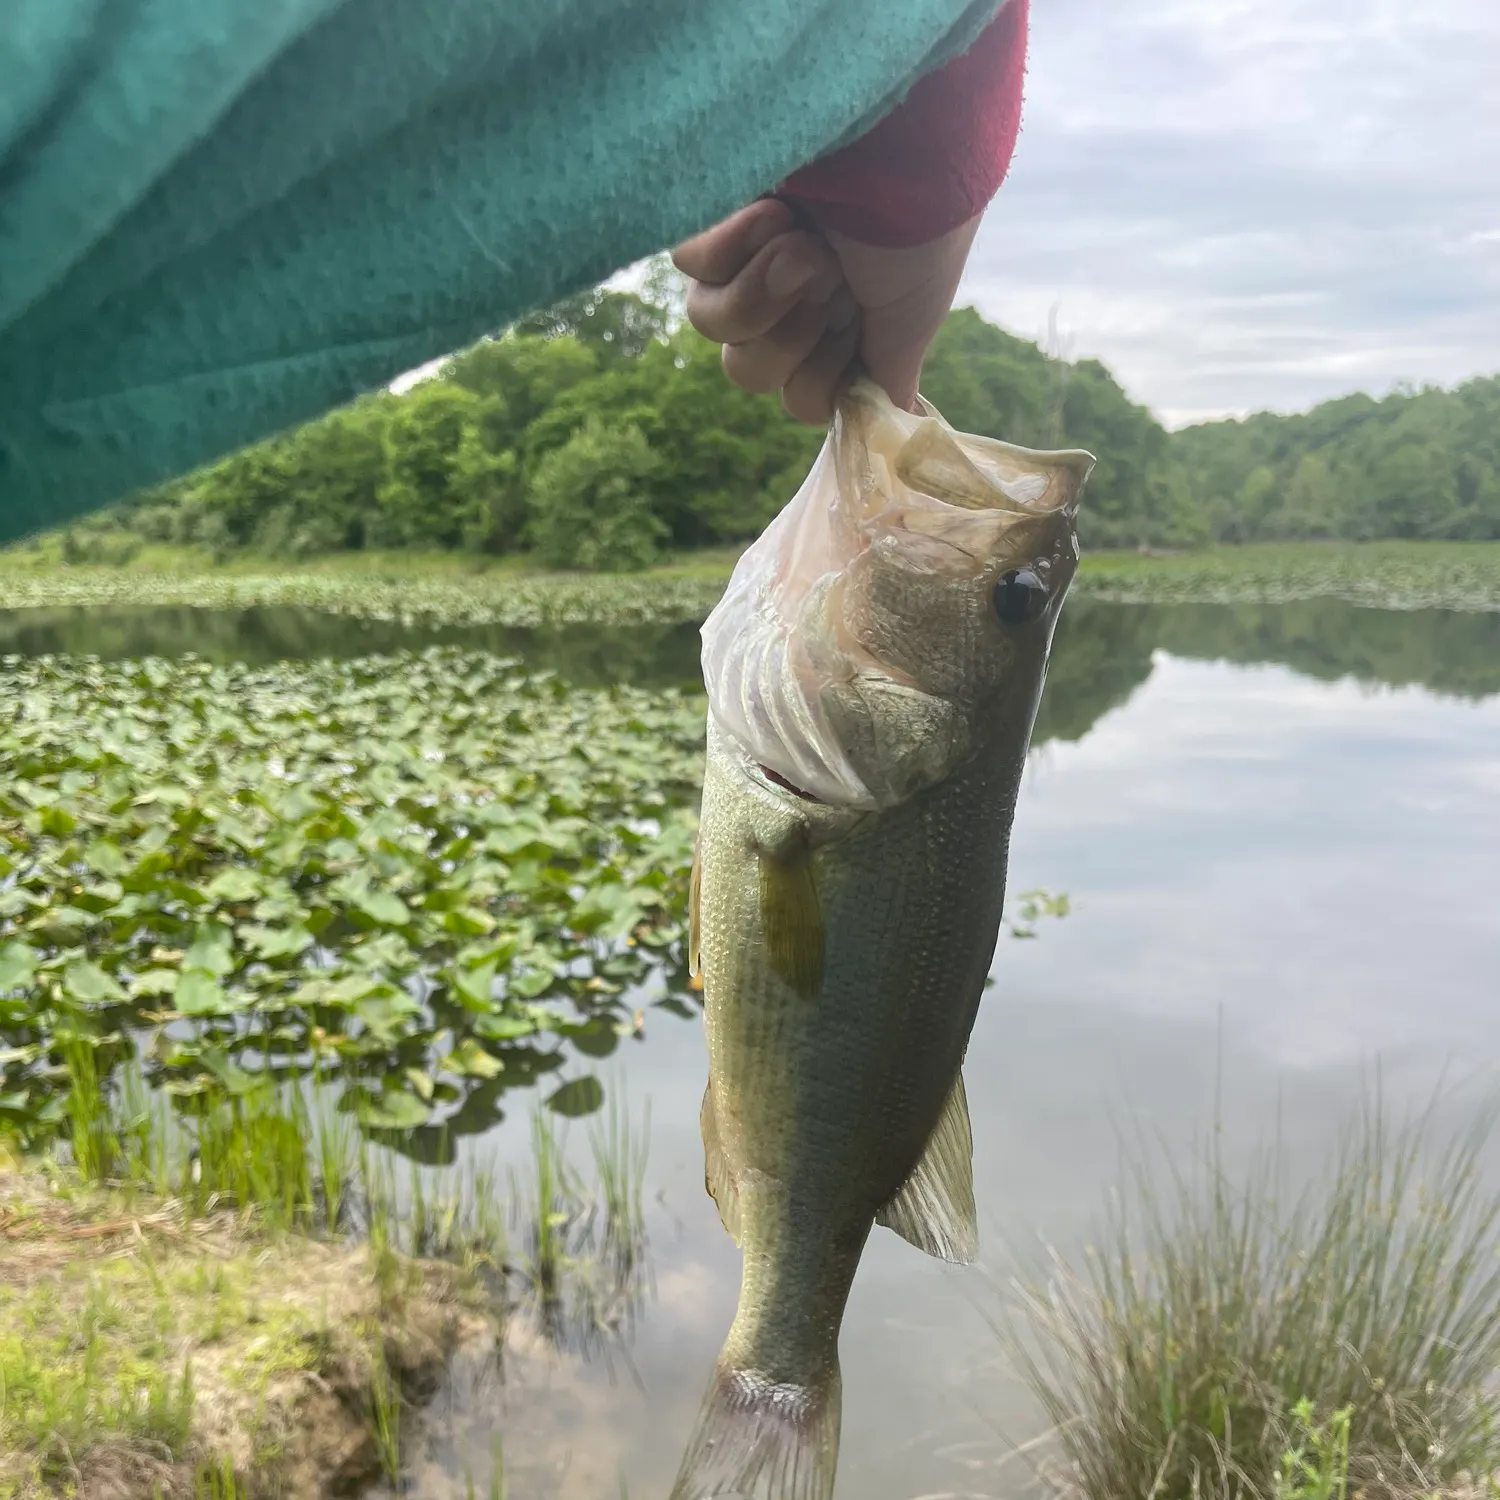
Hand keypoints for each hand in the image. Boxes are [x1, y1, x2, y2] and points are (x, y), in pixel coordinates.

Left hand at [672, 198, 980, 424]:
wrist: (906, 149)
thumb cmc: (920, 228)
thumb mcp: (912, 318)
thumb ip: (889, 374)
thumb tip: (901, 426)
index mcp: (832, 328)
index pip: (798, 400)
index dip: (821, 375)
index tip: (856, 329)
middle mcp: (786, 298)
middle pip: (746, 373)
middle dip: (791, 334)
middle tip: (830, 283)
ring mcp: (745, 257)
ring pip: (710, 325)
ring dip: (766, 290)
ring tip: (806, 245)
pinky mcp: (712, 214)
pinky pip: (691, 263)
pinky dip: (738, 240)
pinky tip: (782, 208)